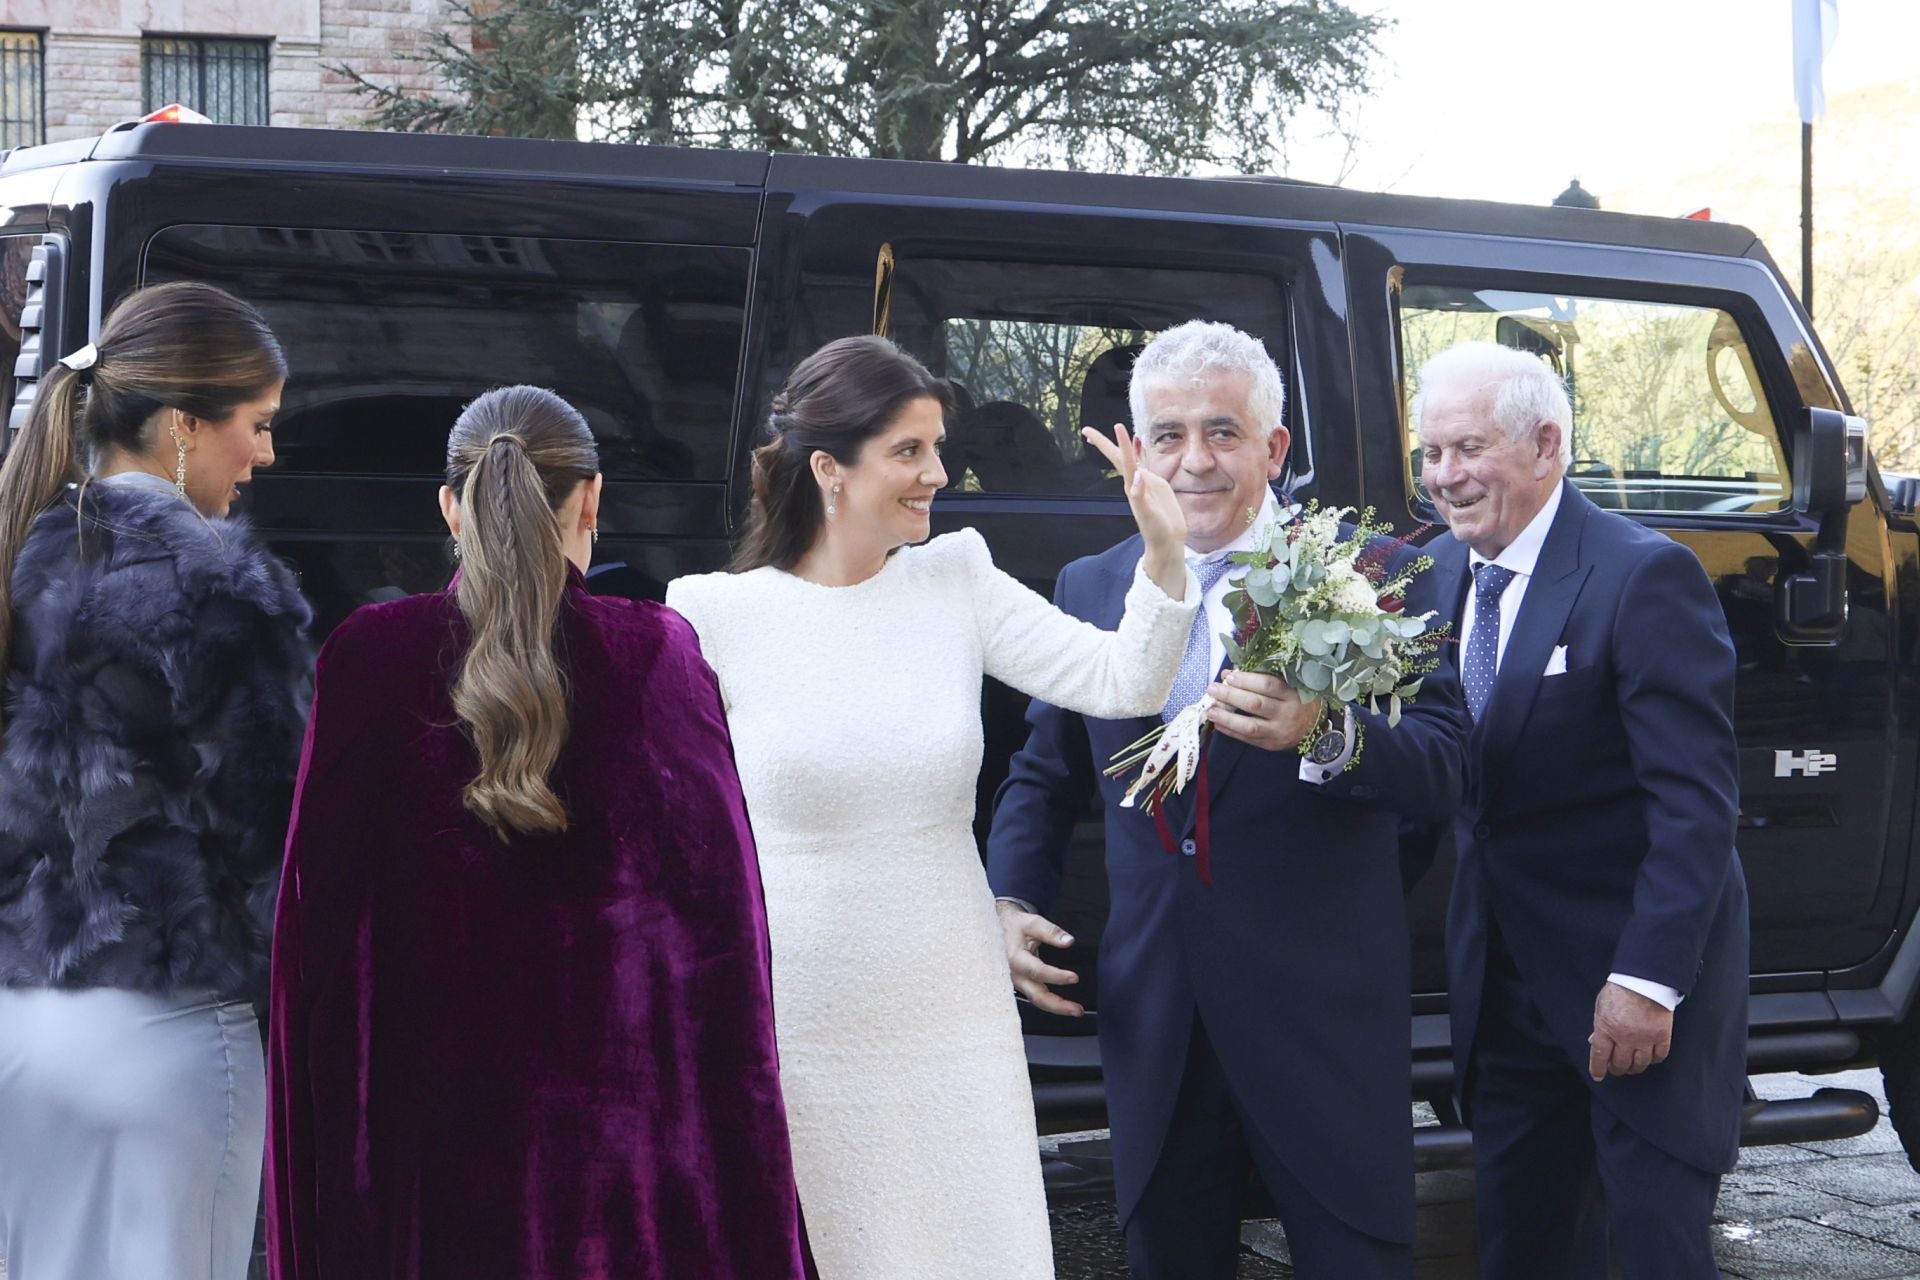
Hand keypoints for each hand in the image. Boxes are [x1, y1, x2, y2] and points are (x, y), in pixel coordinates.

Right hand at [996, 900, 1083, 1016]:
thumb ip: (1051, 932)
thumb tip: (1069, 941)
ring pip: (1036, 999)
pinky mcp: (1020, 985)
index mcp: (1015, 958)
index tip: (1074, 978)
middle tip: (1077, 1010)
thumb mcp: (1031, 923)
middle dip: (1058, 1005)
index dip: (1056, 976)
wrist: (996, 930)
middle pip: (1036, 995)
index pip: (1037, 971)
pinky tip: (1062, 1005)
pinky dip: (1049, 1003)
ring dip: (1056, 1007)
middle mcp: (1014, 975)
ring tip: (1075, 1010)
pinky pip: (1035, 997)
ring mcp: (1016, 982)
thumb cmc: (1013, 927)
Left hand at [1081, 424, 1186, 597]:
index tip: (1116, 426)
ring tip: (1114, 432)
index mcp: (1132, 486)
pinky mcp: (1156, 486)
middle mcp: (1136, 482)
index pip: (1123, 460)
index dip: (1119, 443)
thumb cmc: (1156, 531)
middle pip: (1119, 457)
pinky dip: (1139, 454)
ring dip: (1121, 446)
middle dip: (1104, 443)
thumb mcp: (1147, 514)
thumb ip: (1141, 496)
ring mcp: (1145, 483)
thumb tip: (1138, 475)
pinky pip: (1144, 465)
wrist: (1167, 541)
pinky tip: (1137, 448)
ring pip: (1131, 459)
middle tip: (1086, 430)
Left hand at [1204, 670, 1319, 751]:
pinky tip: (1218, 724)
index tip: (1229, 676)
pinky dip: (1231, 731)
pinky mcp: (1272, 745)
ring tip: (1210, 710)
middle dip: (1230, 696)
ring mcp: (1279, 731)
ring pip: (1250, 725)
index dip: (1246, 680)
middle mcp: (1286, 713)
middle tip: (1213, 689)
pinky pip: (1248, 739)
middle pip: (1255, 704)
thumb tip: (1229, 675)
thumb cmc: (1297, 700)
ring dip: (1226, 718)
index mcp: (1292, 694)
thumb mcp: (1288, 685)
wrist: (1314, 727)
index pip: (1267, 685)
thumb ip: (1262, 679)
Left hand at [1587, 980, 1673, 1080]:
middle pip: (1621, 1064)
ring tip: (1631, 1065)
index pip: (1599, 1056)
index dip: (1598, 1069)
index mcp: (1606, 1028)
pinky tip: (1648, 1057)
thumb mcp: (1601, 1006)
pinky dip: (1653, 1060)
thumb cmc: (1620, 990)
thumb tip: (1595, 1042)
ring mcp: (1645, 1038)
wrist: (1645, 980)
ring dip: (1634, 1067)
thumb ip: (1599, 1026)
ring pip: (1640, 1064)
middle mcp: (1625, 1037)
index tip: (1598, 1076)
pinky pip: (1659, 1057)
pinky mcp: (1662, 1036)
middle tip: (1616, 1067)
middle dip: (1617, 1068)